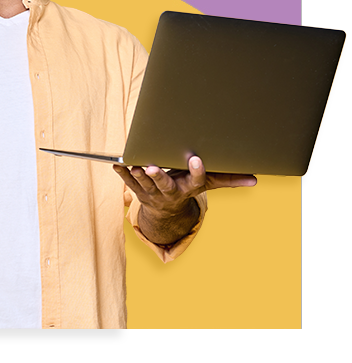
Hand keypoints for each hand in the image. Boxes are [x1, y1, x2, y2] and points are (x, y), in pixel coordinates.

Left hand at [114, 155, 256, 218]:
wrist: (167, 213)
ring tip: (134, 165)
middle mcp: (170, 192)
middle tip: (152, 167)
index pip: (195, 180)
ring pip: (144, 185)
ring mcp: (152, 193)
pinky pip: (128, 183)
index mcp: (188, 188)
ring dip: (138, 176)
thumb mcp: (208, 185)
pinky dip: (122, 174)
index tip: (195, 158)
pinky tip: (116, 165)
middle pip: (165, 186)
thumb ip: (228, 180)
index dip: (196, 171)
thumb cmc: (188, 189)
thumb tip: (255, 180)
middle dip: (158, 177)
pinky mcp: (138, 191)